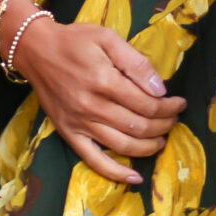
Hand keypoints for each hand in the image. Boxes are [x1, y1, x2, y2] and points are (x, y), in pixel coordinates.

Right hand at [0, 0, 185, 185]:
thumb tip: (160, 89)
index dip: (169, 106)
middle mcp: (92, 107)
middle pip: (139, 126)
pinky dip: (116, 172)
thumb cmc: (75, 40)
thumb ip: (135, 62)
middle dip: (164, 125)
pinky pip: (94, 160)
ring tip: (162, 139)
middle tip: (174, 118)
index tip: (179, 103)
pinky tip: (135, 177)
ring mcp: (79, 124)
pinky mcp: (69, 134)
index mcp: (104, 81)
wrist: (36, 50)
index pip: (148, 104)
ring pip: (123, 145)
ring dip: (149, 147)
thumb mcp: (108, 38)